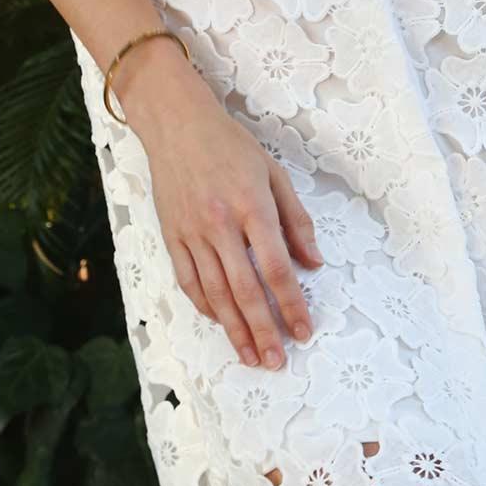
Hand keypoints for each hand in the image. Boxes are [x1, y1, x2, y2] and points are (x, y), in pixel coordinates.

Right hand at [119, 50, 323, 367]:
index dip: (292, 304)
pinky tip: (221, 323)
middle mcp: (220, 224)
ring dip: (235, 330)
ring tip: (251, 357)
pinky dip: (205, 306)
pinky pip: (189, 281)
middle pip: (244, 290)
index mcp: (251, 206)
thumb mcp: (273, 173)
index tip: (304, 330)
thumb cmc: (231, 145)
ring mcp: (192, 233)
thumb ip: (295, 221)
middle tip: (277, 361)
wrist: (177, 124)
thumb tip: (314, 263)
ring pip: (214, 294)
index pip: (276, 267)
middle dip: (263, 330)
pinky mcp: (172, 236)